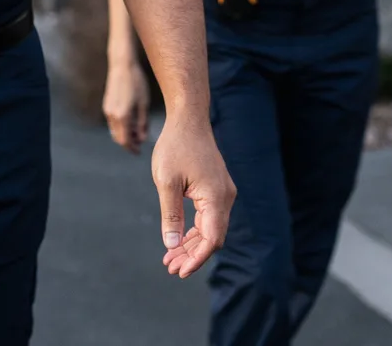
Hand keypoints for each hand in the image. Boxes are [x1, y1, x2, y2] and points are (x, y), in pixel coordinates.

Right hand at [103, 60, 150, 153]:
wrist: (122, 65)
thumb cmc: (137, 83)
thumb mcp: (144, 104)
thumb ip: (143, 123)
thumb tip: (142, 139)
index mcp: (123, 116)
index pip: (125, 141)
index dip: (132, 148)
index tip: (139, 152)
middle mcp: (112, 115)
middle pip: (118, 138)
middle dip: (128, 142)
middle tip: (140, 143)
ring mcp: (107, 110)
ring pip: (114, 130)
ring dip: (124, 134)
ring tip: (137, 131)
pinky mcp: (107, 105)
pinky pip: (112, 121)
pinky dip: (120, 126)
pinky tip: (131, 120)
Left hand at [150, 108, 233, 278]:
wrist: (188, 119)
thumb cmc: (175, 146)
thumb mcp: (167, 182)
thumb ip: (170, 216)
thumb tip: (172, 246)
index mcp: (215, 197)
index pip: (212, 239)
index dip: (196, 258)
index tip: (179, 271)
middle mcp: (225, 197)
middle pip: (212, 237)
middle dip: (191, 255)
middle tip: (169, 267)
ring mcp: (222, 193)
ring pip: (210, 228)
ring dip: (191, 244)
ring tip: (170, 258)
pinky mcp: (216, 188)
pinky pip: (208, 216)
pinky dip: (194, 230)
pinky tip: (178, 239)